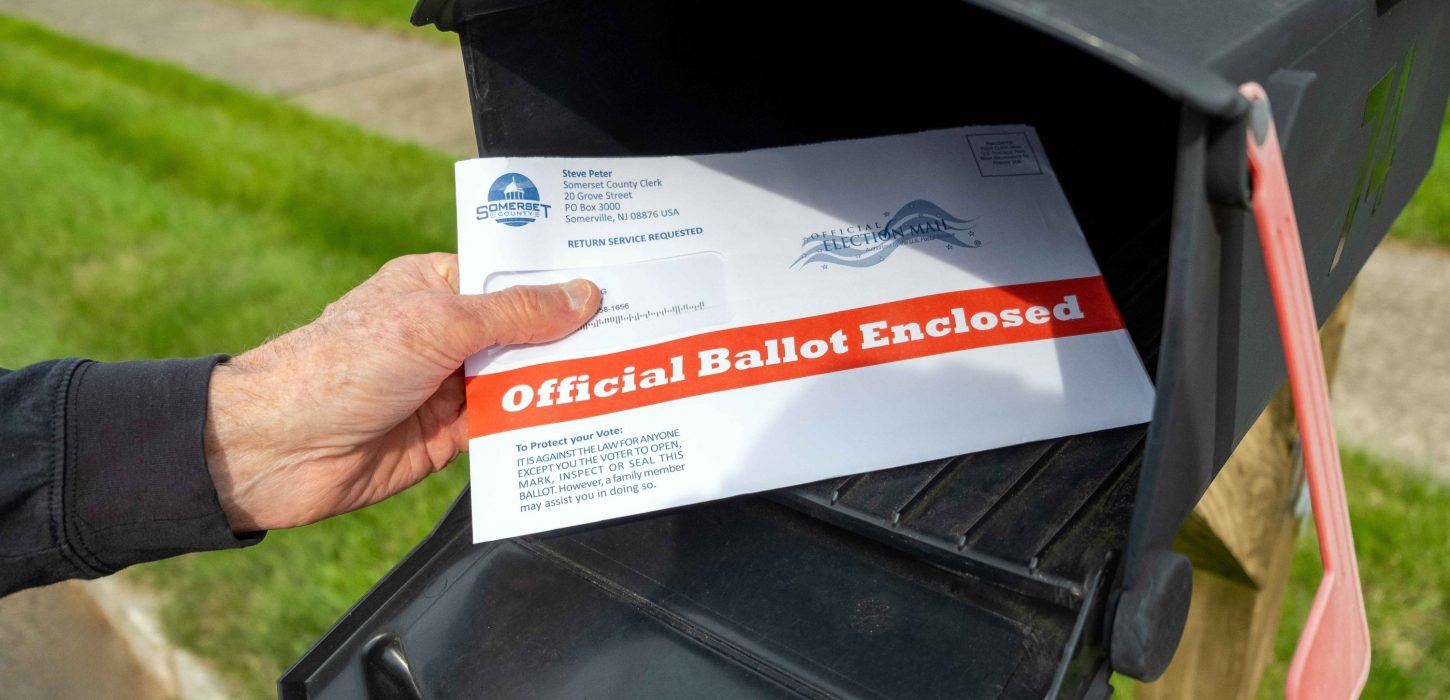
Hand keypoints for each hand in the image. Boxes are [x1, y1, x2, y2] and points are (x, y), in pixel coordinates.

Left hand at [203, 253, 598, 531]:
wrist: (277, 450)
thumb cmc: (343, 366)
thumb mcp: (438, 324)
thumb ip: (515, 313)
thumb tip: (582, 295)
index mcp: (437, 287)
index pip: (513, 275)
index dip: (562, 279)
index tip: (619, 278)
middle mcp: (447, 334)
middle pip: (526, 331)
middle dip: (574, 334)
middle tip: (644, 331)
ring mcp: (448, 386)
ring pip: (522, 381)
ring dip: (563, 382)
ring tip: (630, 376)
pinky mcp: (449, 437)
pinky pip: (508, 428)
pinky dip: (540, 426)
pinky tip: (586, 422)